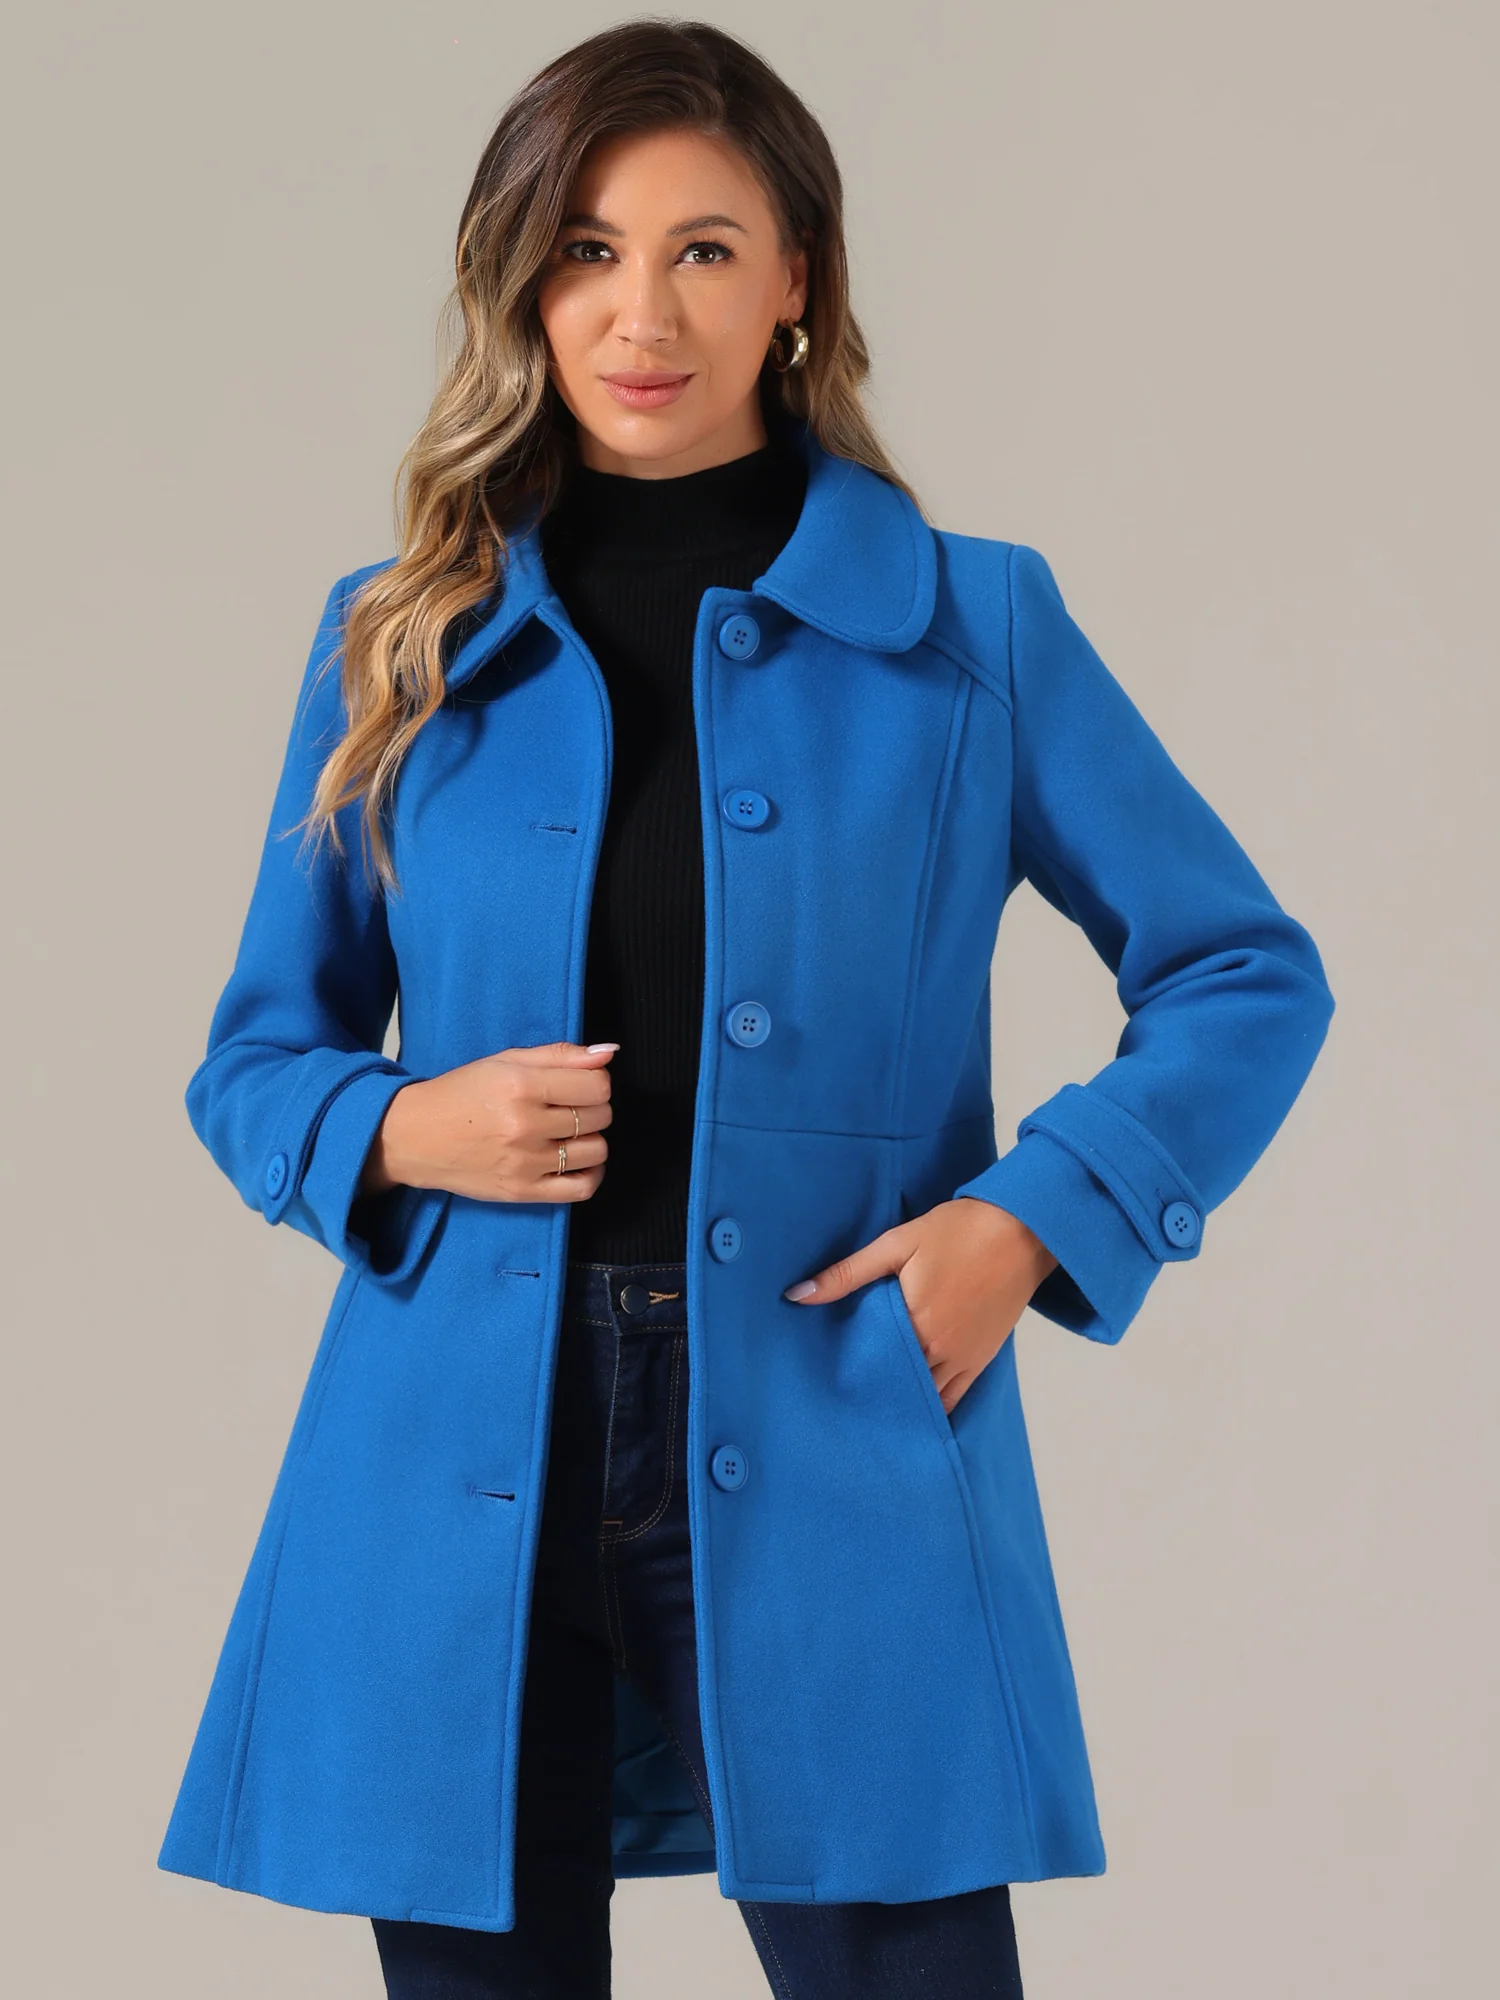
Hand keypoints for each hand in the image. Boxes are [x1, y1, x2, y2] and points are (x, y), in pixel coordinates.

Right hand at [357, 1042, 619, 1204]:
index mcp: (521, 1086)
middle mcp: (525, 1125)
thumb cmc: (460, 1094)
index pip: (596, 1085)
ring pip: (596, 1150)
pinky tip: (579, 1161)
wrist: (414, 1137)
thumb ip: (559, 1055)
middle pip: (599, 1116)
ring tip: (570, 1133)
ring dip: (592, 1139)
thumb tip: (608, 1052)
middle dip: (593, 1107)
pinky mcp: (523, 1191)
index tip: (581, 1083)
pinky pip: (582, 1188)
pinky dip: (592, 1174)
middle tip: (570, 1107)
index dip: (596, 1081)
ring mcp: (525, 1162)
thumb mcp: (505, 1061)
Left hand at [782, 1198, 1059, 1415]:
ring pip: (924, 1398)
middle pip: (895, 1384)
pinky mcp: (981, 1360)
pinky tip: (911, 1407)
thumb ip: (848, 1273)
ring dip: (900, 1399)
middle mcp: (939, 1353)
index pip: (869, 1363)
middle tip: (840, 1394)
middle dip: (870, 1388)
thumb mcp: (897, 1244)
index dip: (846, 1369)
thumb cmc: (958, 1232)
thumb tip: (795, 1296)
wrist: (1023, 1231)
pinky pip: (953, 1398)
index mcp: (914, 1325)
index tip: (822, 1374)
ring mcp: (963, 1361)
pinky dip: (932, 1406)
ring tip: (870, 1404)